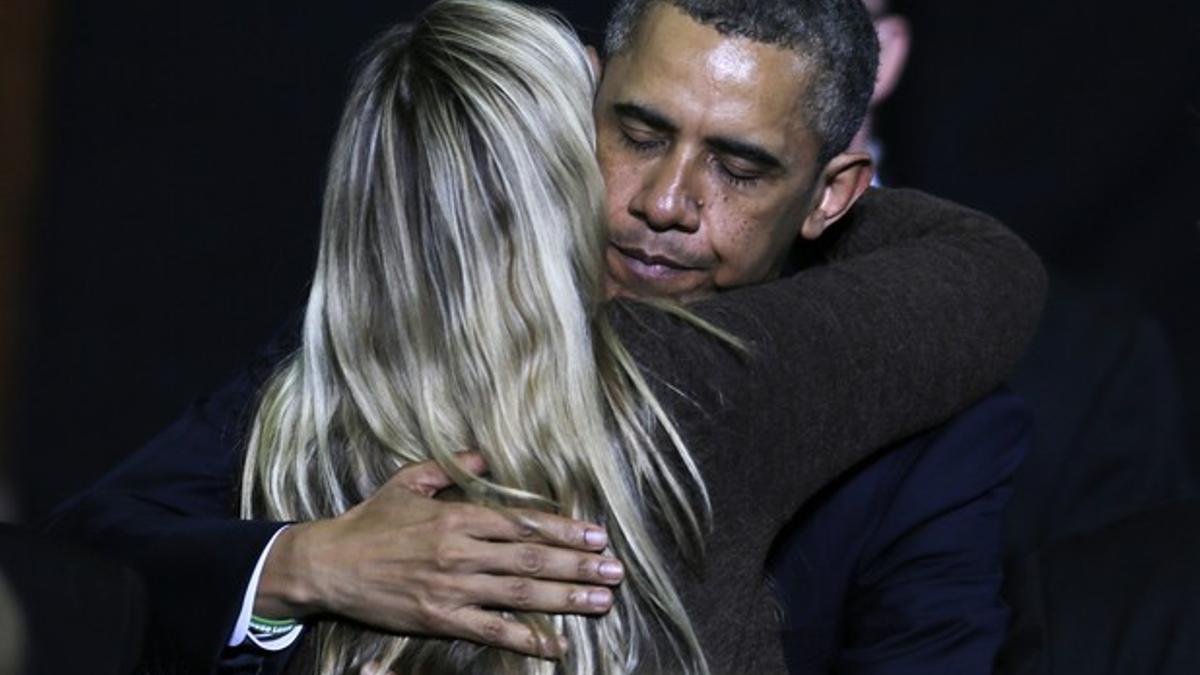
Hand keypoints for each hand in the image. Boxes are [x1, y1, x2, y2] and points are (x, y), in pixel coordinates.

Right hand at [255, 453, 623, 656]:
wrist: (327, 566)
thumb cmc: (370, 521)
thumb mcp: (408, 481)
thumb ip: (450, 466)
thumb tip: (484, 454)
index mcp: (457, 516)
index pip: (524, 524)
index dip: (566, 531)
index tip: (598, 536)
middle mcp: (461, 552)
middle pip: (532, 560)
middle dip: (579, 566)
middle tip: (616, 571)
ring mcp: (452, 588)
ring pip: (521, 594)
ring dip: (566, 598)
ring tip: (601, 601)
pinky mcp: (440, 619)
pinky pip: (491, 632)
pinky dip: (526, 639)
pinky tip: (556, 645)